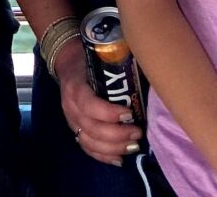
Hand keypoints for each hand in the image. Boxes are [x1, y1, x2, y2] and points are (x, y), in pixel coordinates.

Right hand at [53, 39, 142, 166]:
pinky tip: (119, 159)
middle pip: (91, 128)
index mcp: (75, 87)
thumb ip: (117, 66)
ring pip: (89, 142)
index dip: (108, 113)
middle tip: (138, 132)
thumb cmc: (90, 59)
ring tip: (133, 146)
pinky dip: (104, 157)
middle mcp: (70, 107)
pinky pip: (87, 149)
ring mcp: (71, 122)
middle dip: (117, 135)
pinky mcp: (75, 131)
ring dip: (113, 148)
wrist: (69, 64)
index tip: (129, 113)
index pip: (88, 105)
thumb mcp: (99, 57)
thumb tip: (147, 69)